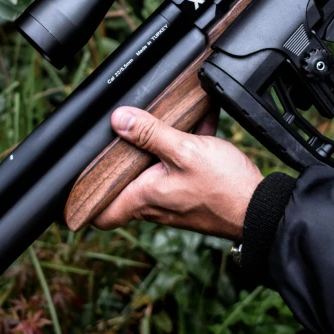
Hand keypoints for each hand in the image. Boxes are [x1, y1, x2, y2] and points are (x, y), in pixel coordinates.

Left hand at [92, 107, 262, 240]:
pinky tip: (197, 124)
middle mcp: (155, 204)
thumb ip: (150, 134)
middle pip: (125, 185)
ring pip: (153, 173)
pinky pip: (178, 168)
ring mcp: (174, 201)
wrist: (260, 209)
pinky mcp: (192, 195)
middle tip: (120, 134)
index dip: (82, 202)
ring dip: (156, 149)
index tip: (73, 184)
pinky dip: (182, 149)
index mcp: (144, 197)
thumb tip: (118, 119)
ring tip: (162, 123)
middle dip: (123, 158)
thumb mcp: (184, 150)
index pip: (100, 214)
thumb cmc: (223, 187)